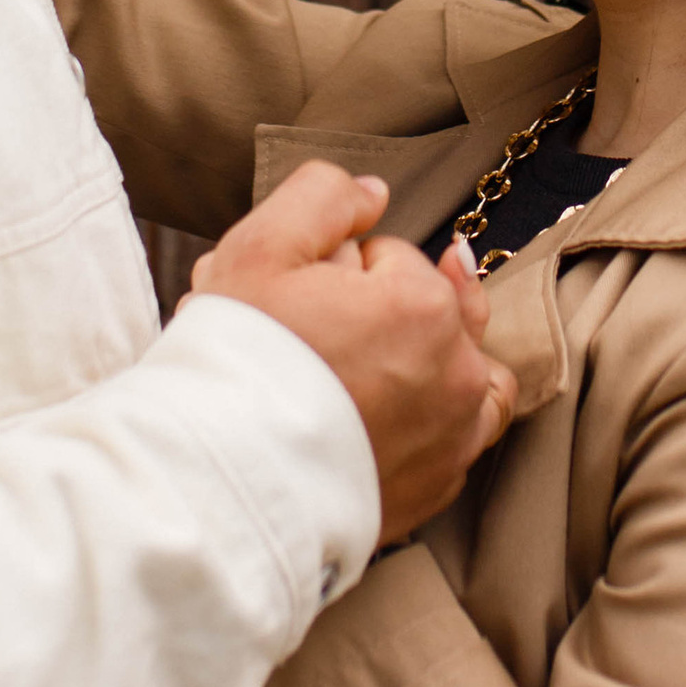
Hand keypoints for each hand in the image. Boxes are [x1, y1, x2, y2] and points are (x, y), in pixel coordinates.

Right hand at [192, 160, 516, 541]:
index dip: (343, 267)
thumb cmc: (237, 364)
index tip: (304, 297)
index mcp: (425, 308)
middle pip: (429, 313)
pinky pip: (454, 442)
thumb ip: (324, 197)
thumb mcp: (261, 248)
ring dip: (436, 364)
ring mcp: (452, 440)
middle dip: (385, 312)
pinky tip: (387, 421)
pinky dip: (431, 425)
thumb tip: (372, 194)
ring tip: (382, 368)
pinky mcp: (433, 491)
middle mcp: (457, 375)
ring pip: (468, 378)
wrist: (218, 484)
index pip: (390, 257)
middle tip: (322, 333)